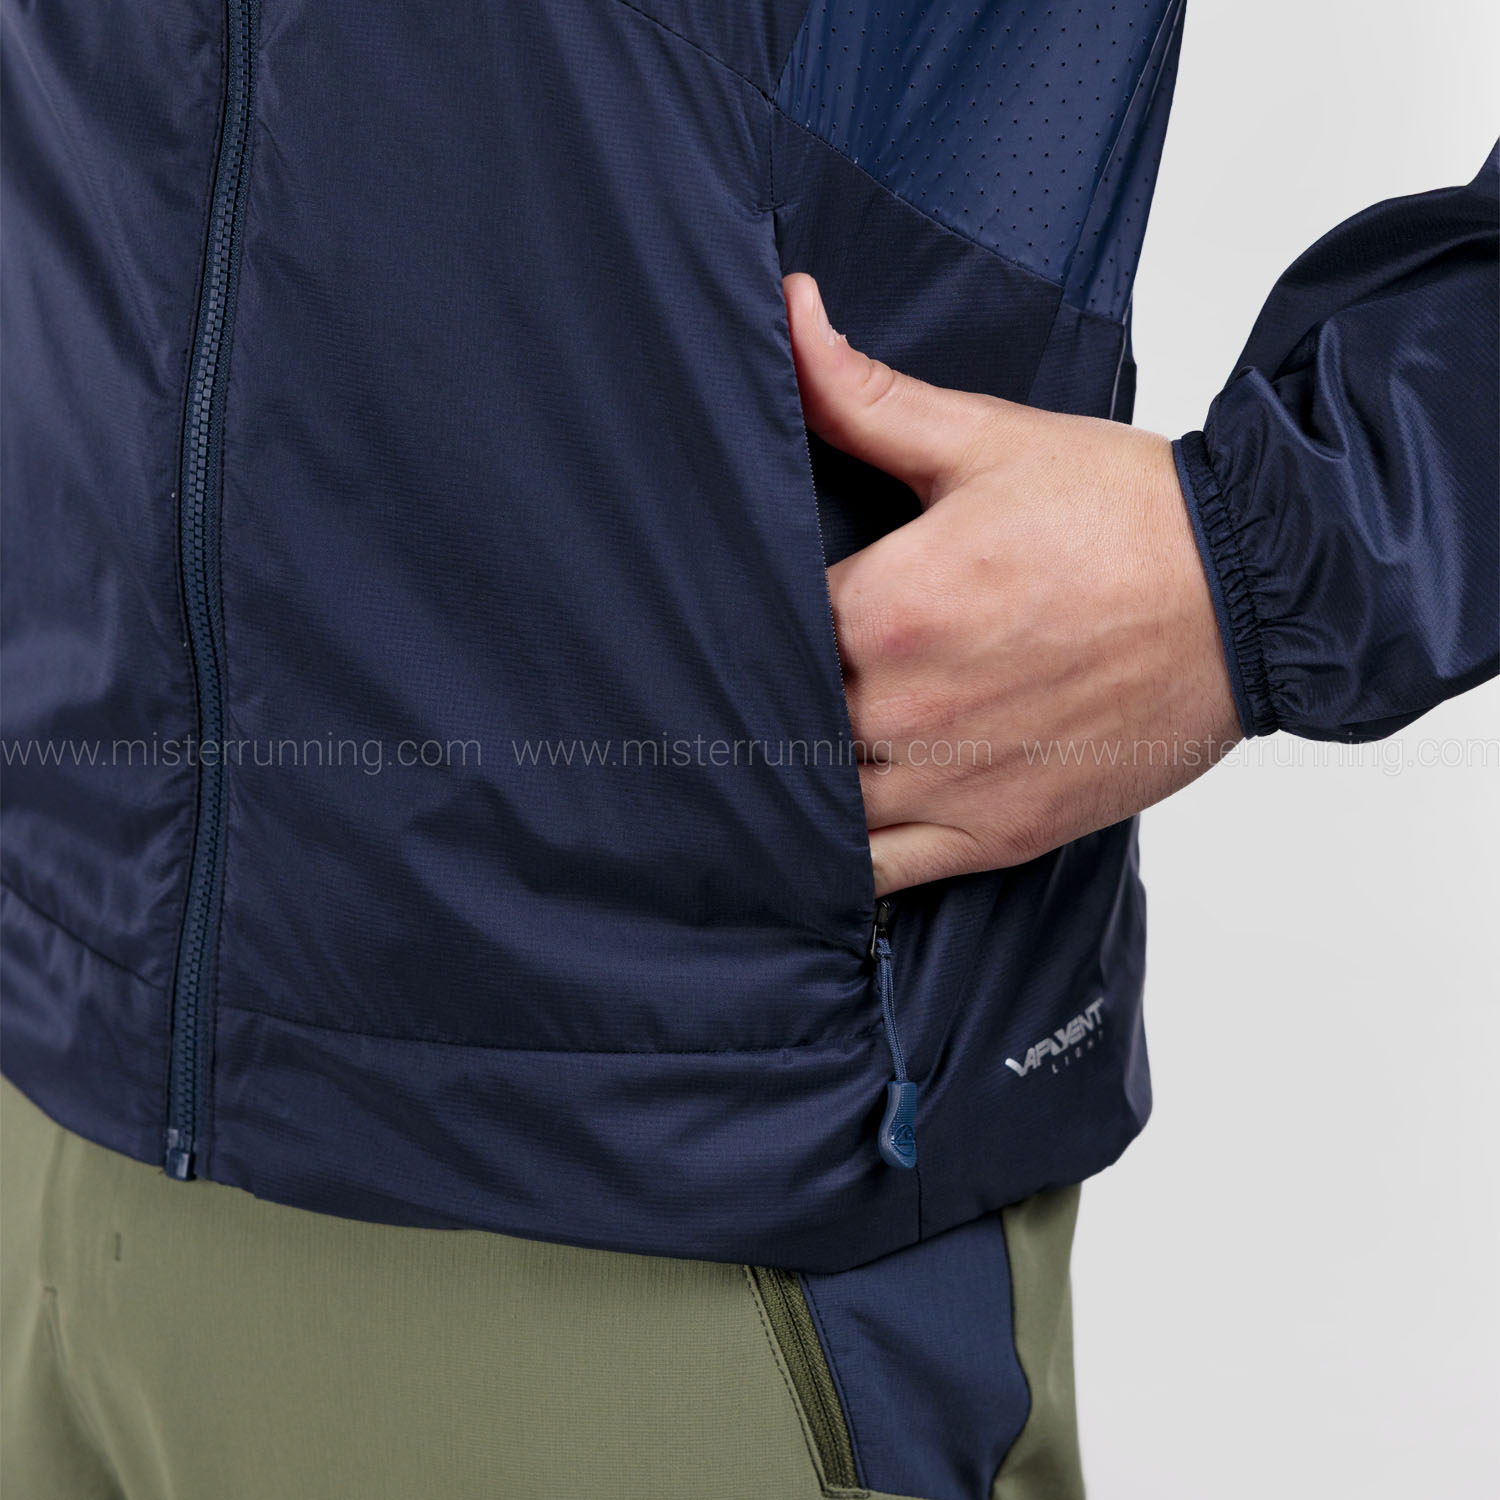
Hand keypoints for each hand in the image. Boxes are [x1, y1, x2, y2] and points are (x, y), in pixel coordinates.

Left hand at [783, 273, 1243, 895]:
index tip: (732, 615)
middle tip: (719, 692)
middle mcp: (903, 711)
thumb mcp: (986, 439)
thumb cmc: (1124, 517)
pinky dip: (835, 861)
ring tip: (758, 758)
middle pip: (774, 723)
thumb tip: (788, 311)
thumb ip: (864, 393)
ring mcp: (946, 784)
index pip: (758, 630)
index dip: (738, 622)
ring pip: (812, 806)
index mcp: (889, 609)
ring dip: (782, 783)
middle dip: (753, 702)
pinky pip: (877, 875)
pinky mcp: (991, 835)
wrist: (1251, 596)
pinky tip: (811, 838)